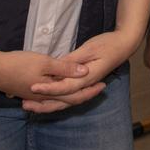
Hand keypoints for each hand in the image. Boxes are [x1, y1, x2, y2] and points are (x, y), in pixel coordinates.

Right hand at [0, 48, 95, 103]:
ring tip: (83, 89)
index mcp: (51, 91)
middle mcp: (45, 97)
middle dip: (84, 94)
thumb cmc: (18, 64)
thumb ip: (65, 68)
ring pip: (59, 99)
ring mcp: (36, 96)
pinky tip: (59, 89)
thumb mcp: (44, 63)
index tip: (104, 84)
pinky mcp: (28, 91)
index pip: (76, 95)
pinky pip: (49, 96)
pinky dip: (59, 94)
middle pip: (69, 99)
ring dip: (72, 95)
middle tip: (99, 88)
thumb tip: (84, 73)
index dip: (90, 90)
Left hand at [23, 29, 141, 112]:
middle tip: (24, 104)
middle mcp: (86, 85)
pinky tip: (44, 98)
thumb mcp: (89, 48)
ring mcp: (85, 85)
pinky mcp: (84, 82)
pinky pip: (68, 95)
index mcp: (88, 77)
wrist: (124, 45)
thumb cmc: (108, 44)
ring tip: (30, 105)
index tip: (33, 87)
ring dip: (48, 104)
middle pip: (63, 100)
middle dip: (44, 103)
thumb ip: (74, 60)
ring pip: (65, 100)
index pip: (65, 87)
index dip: (48, 88)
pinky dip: (56, 98)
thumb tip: (59, 67)